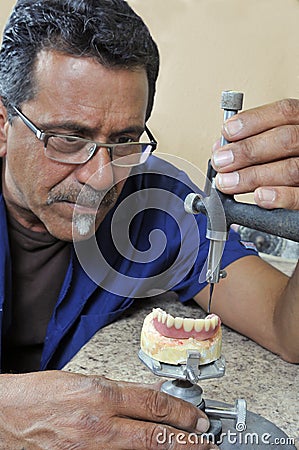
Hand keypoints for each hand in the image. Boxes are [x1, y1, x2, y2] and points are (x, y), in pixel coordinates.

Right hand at [0, 370, 217, 448]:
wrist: (7, 416)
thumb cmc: (39, 394)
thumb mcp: (83, 381)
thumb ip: (117, 391)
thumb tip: (146, 398)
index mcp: (99, 395)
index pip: (153, 403)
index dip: (181, 411)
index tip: (196, 416)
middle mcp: (98, 424)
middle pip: (154, 434)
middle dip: (186, 439)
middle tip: (203, 439)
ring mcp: (89, 449)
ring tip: (186, 449)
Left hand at [211, 98, 298, 208]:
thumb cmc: (286, 159)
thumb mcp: (274, 142)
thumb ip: (251, 141)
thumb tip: (221, 149)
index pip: (284, 112)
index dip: (253, 121)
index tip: (227, 131)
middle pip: (285, 139)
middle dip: (247, 150)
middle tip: (221, 162)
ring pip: (291, 168)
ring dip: (252, 176)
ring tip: (228, 182)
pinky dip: (279, 196)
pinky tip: (259, 196)